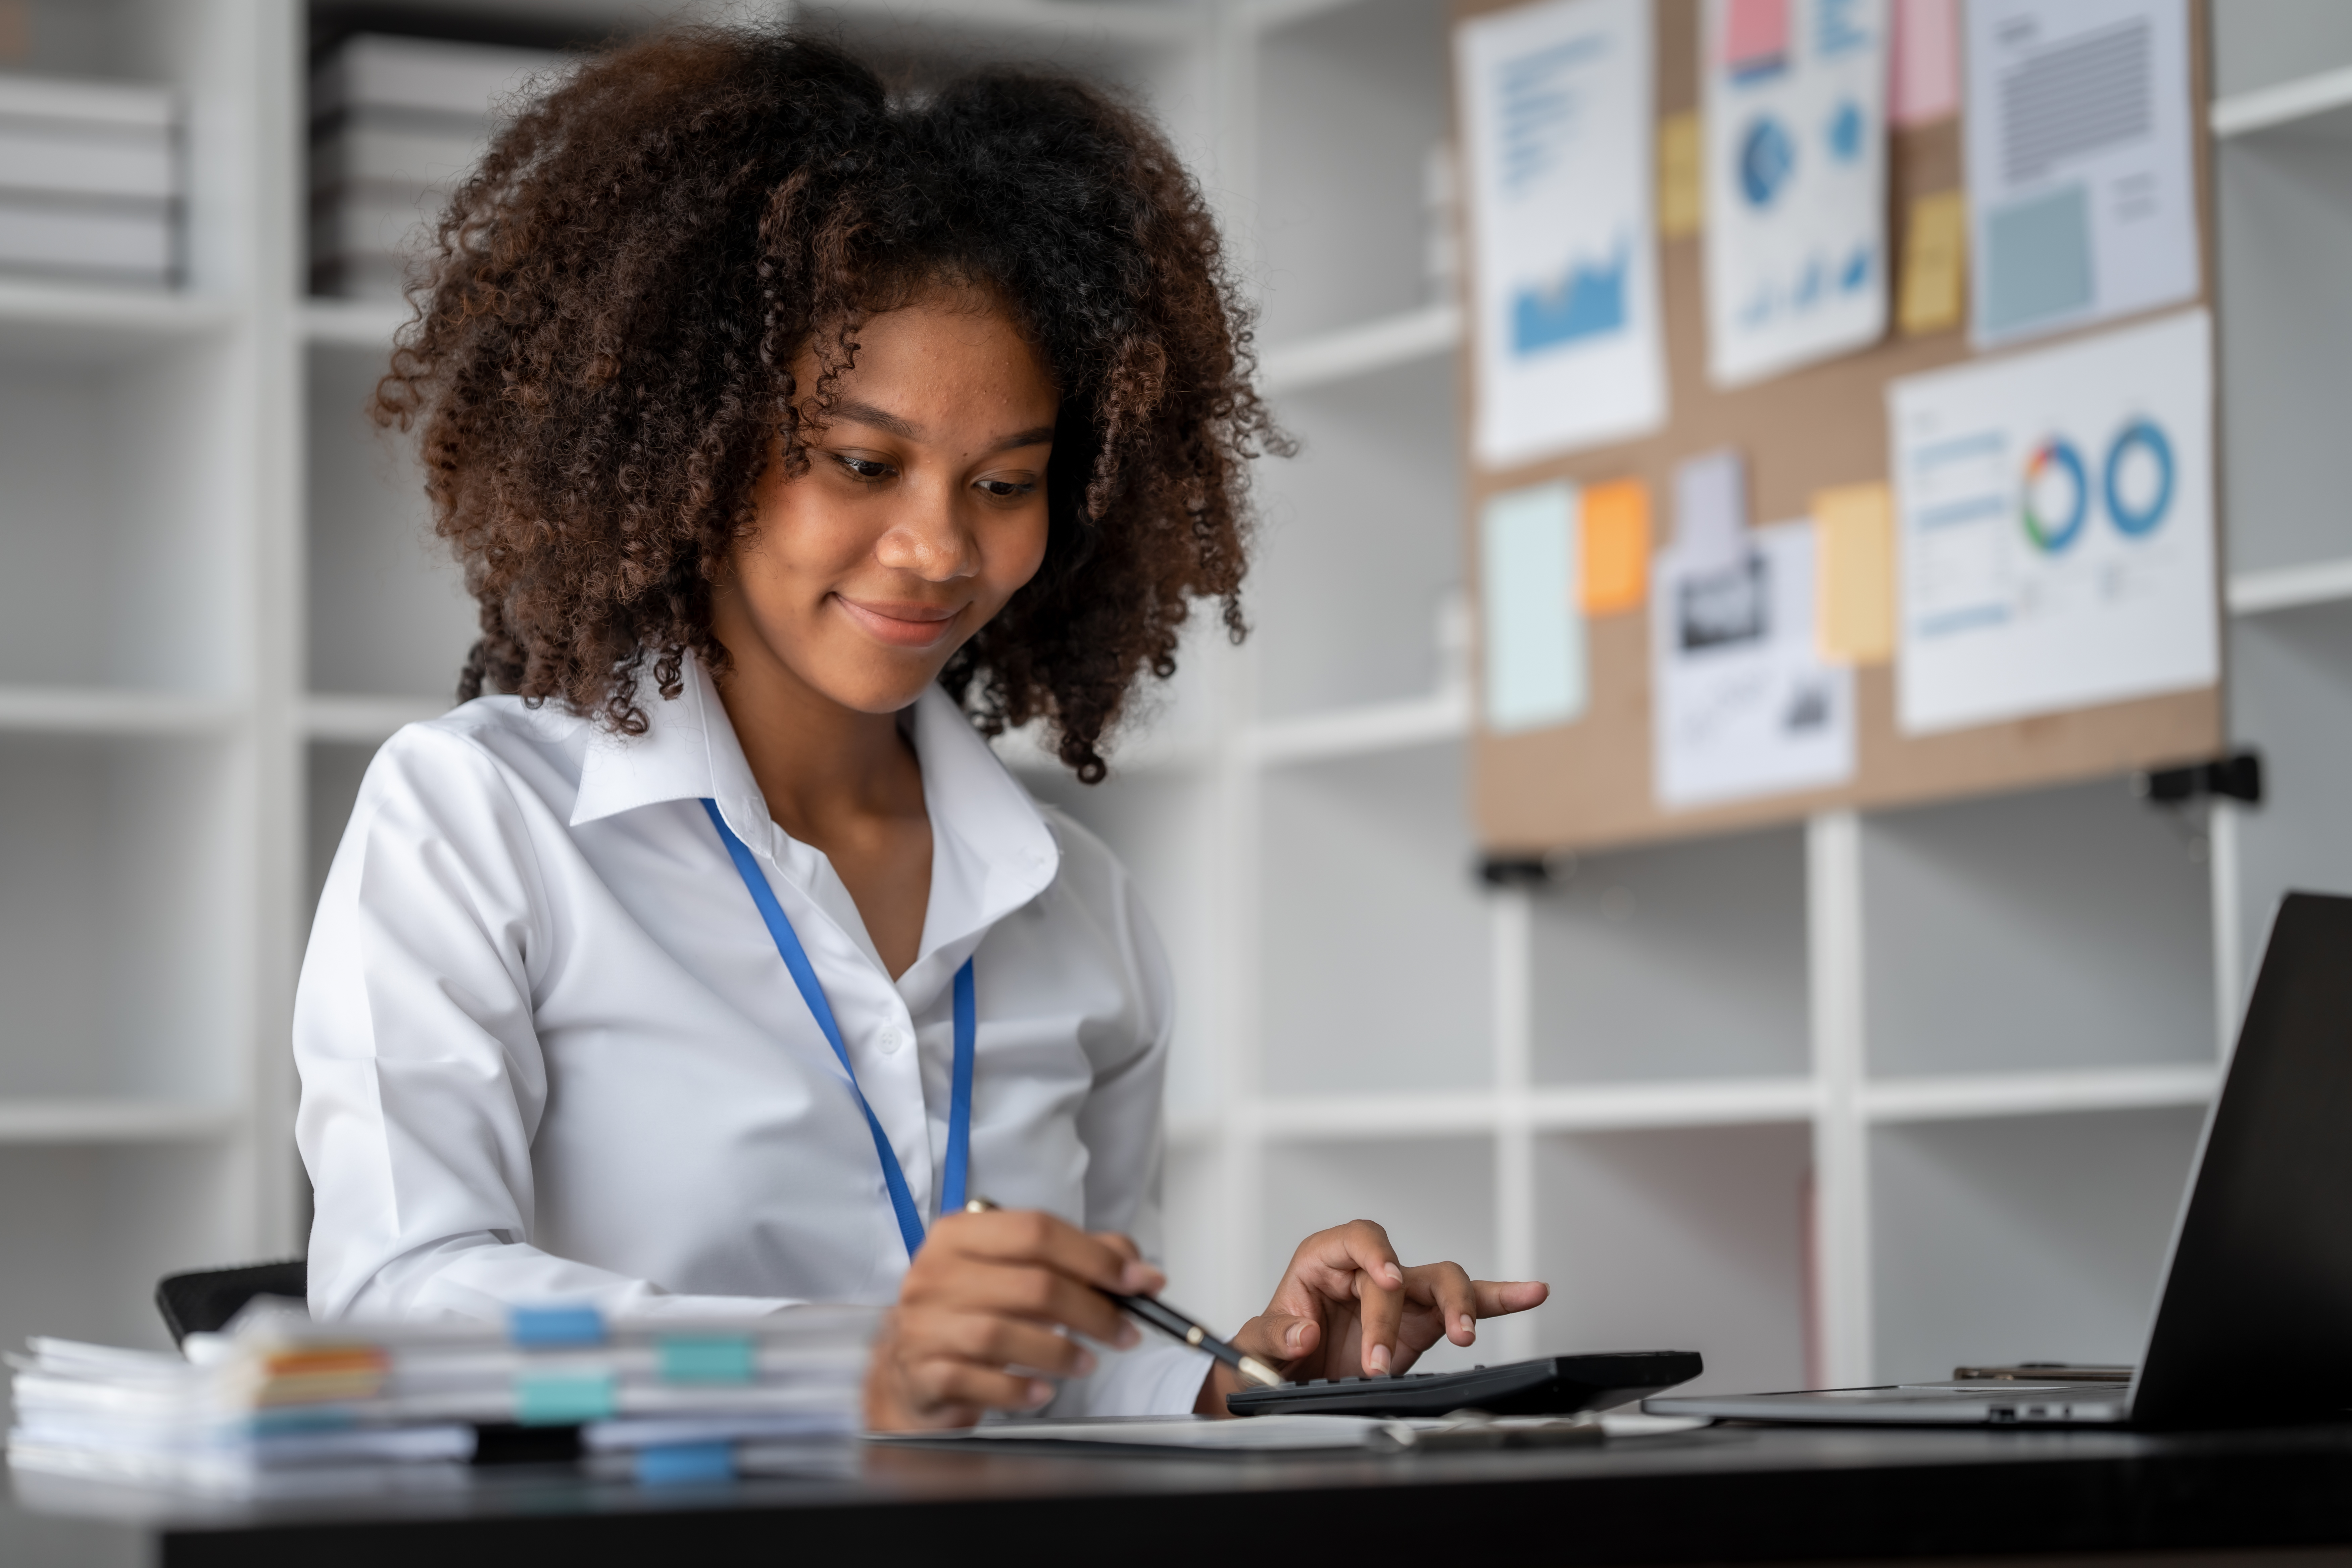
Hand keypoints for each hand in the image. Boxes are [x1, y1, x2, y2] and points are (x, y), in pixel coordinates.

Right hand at [863, 1206, 1162, 1430]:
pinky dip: (1019, 1389)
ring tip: (1086, 1363)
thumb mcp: (1019, 1273)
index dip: (1095, 1256)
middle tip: (1124, 1333)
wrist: (913, 1366)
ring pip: (1003, 1334)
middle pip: (1032, 1285)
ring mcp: (922, 1324)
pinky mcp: (921, 1373)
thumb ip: (1079, 1261)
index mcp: (960, 1234)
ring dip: (1060, 1353)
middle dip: (1092, 1311)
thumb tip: (1140, 1272)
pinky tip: (1042, 1391)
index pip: (1037, 1231)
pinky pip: (978, 1382)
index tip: (1137, 1281)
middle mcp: (935, 1273)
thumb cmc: (974, 1313)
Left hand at [1195, 1219, 1548, 1416]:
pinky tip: (1533, 1293)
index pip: (1357, 1238)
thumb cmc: (1268, 1356)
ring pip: (1442, 1280)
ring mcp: (1401, 1297)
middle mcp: (1367, 1272)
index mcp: (1324, 1263)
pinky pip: (1467, 1306)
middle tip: (1377, 1364)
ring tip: (1462, 1336)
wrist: (1284, 1385)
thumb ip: (1272, 1337)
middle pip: (1400, 1271)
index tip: (1383, 1279)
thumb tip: (1302, 1331)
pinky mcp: (1424, 1324)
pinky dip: (1500, 1300)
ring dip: (1459, 1304)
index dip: (1374, 1253)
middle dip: (1392, 1316)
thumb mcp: (1253, 1348)